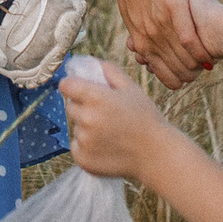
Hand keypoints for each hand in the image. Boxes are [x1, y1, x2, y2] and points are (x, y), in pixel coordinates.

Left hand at [63, 55, 162, 181]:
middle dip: (82, 107)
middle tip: (104, 114)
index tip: (80, 90)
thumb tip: (89, 62)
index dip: (73, 86)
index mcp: (96, 98)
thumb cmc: (145, 118)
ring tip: (110, 132)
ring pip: (76, 128)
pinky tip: (106, 146)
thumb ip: (109, 71)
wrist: (156, 153)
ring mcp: (84, 141)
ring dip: (86, 128)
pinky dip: (86, 146)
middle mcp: (87, 119)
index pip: (66, 85)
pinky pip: (77, 146)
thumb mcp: (131, 88)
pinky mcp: (83, 159)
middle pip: (70, 107)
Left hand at [112, 0, 217, 85]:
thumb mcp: (131, 5)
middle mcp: (146, 34)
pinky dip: (201, 52)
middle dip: (187, 74)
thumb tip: (138, 41)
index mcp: (137, 33)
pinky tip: (210, 55)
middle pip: (170, 70)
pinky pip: (190, 41)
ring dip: (196, 66)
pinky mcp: (174, 8)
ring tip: (207, 64)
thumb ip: (139, 24)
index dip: (171, 75)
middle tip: (200, 69)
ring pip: (181, 61)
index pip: (156, 68)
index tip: (183, 74)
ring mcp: (159, 23)